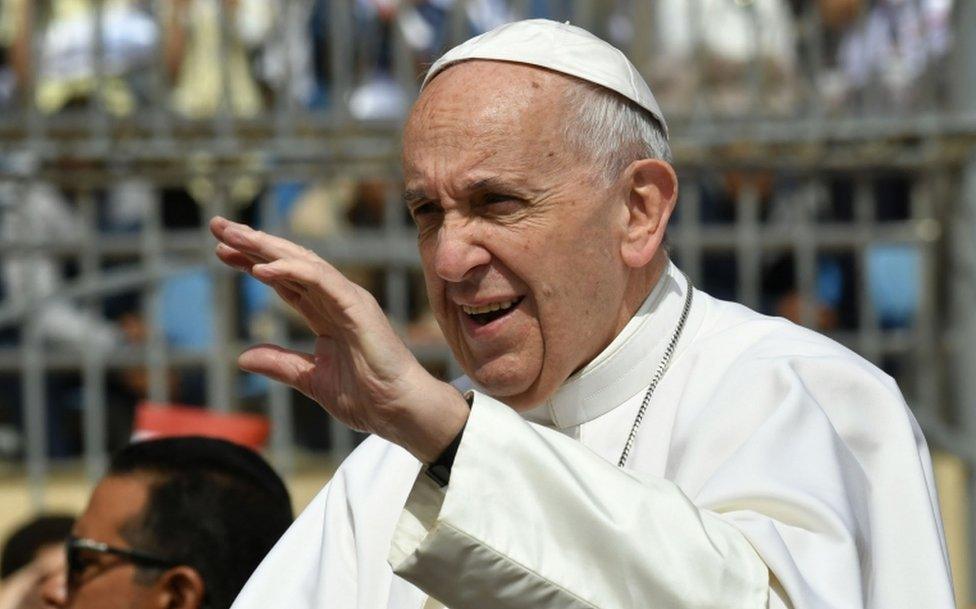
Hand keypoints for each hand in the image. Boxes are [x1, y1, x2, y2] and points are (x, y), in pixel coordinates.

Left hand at [210, 217, 467, 461]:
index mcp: (328, 313)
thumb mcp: (311, 379)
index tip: (221, 252)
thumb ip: (280, 364)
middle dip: (253, 242)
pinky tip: (259, 267)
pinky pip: (319, 281)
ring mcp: (349, 299)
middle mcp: (338, 298)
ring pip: (303, 262)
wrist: (399, 411)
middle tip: (217, 226)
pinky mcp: (357, 307)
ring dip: (266, 247)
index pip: (286, 279)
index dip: (254, 261)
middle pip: (290, 262)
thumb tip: (242, 357)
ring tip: (232, 235)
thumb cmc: (367, 397)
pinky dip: (290, 271)